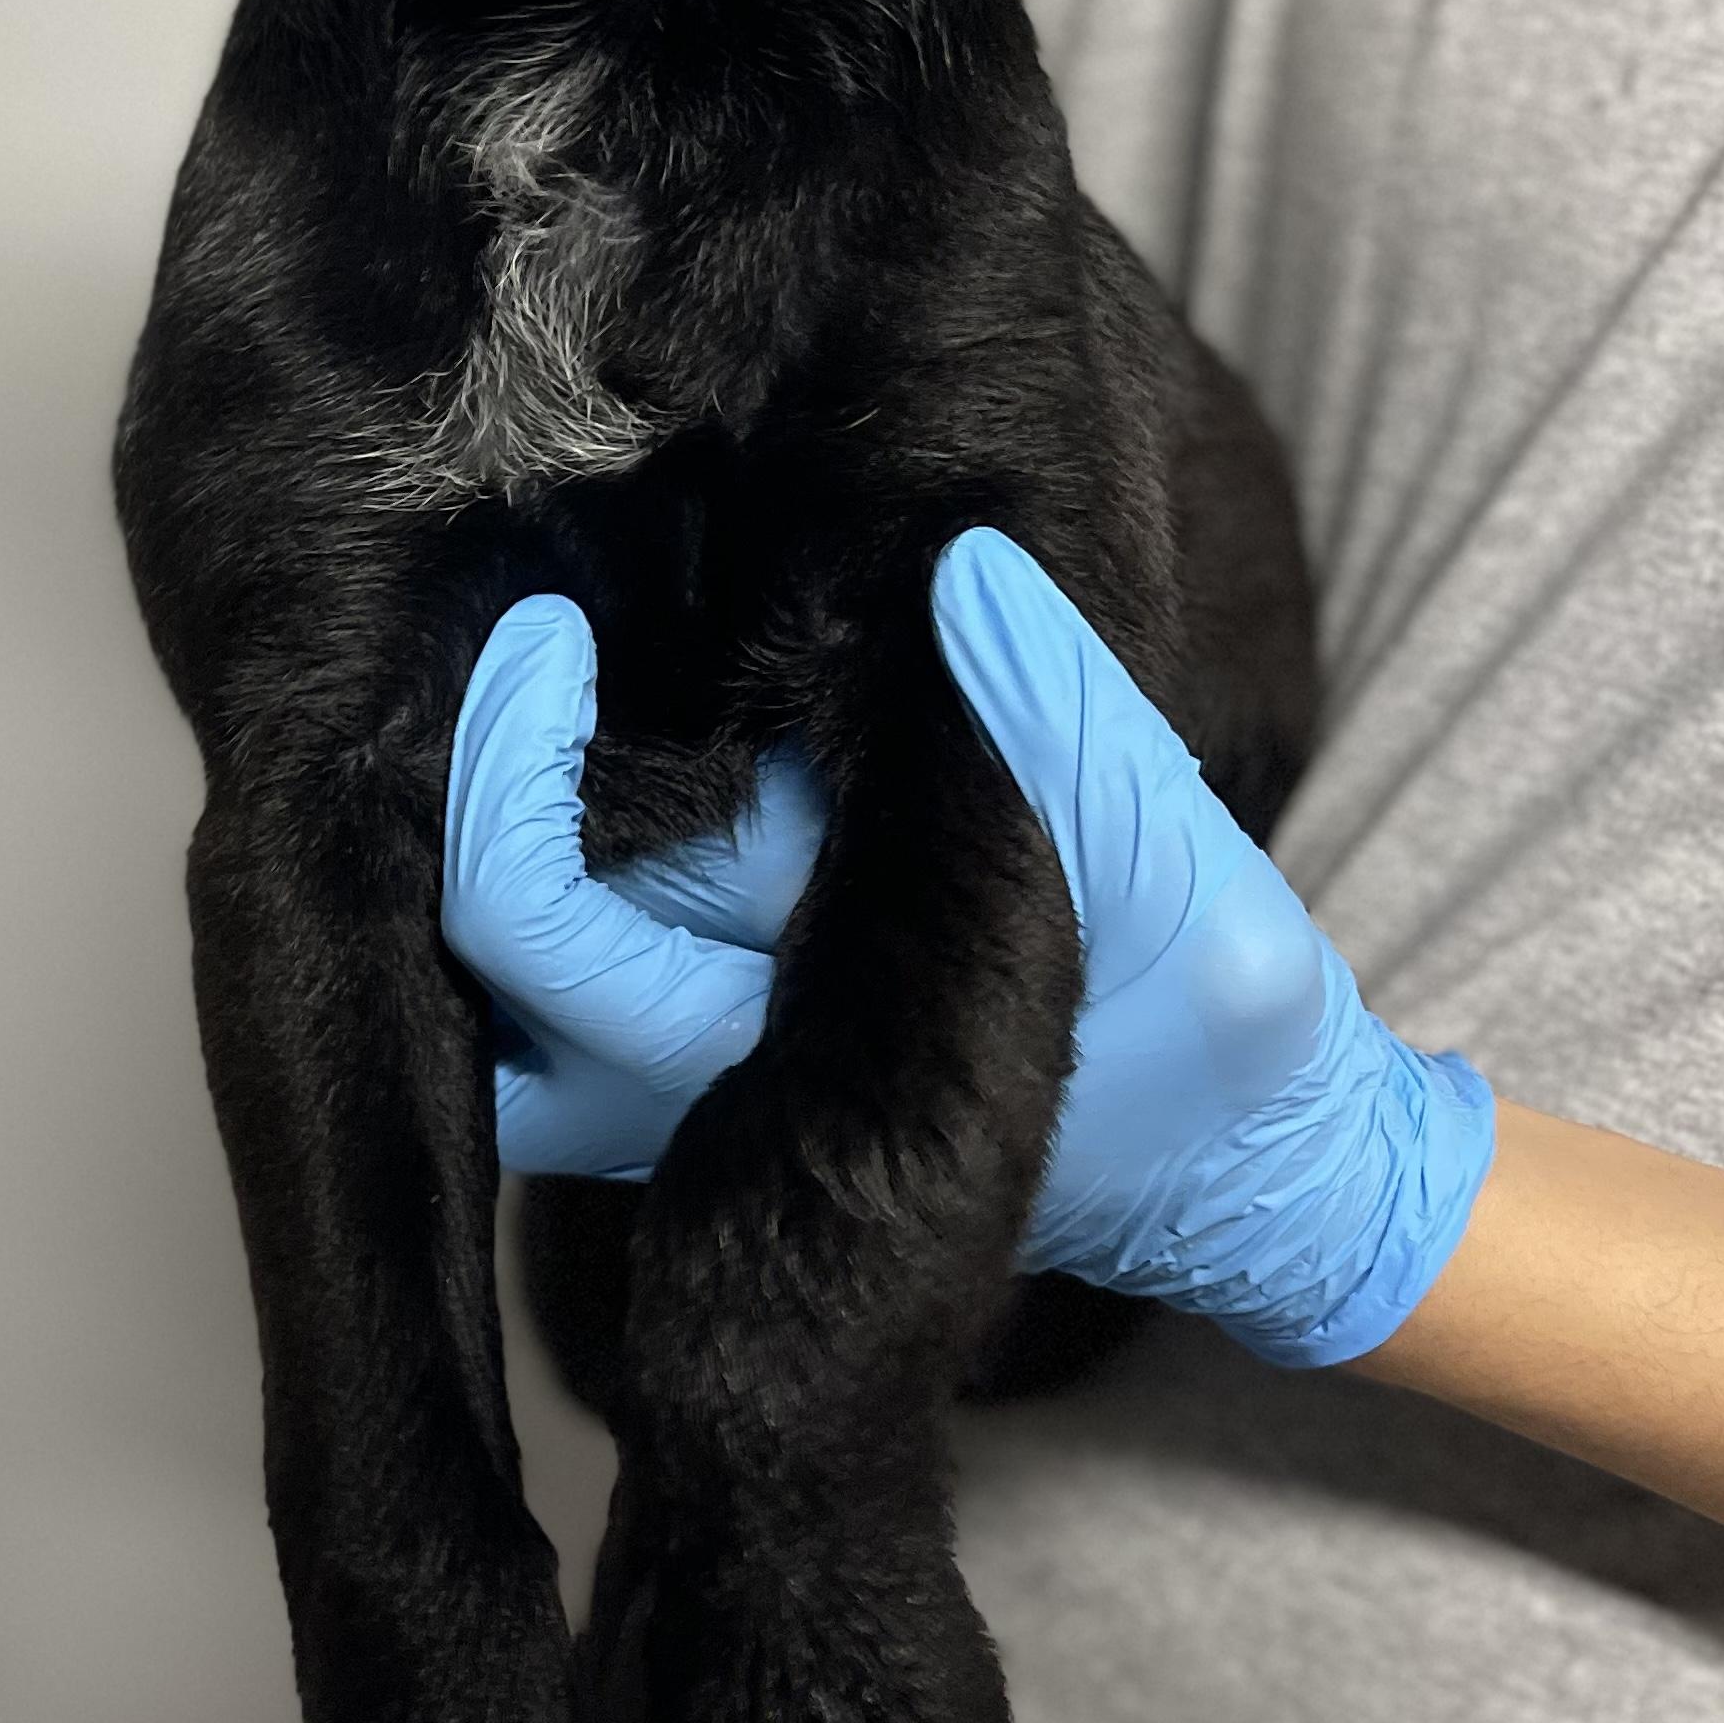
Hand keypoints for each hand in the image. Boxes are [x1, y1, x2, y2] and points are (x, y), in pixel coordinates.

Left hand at [441, 531, 1496, 1370]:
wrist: (1243, 1157)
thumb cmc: (1226, 1038)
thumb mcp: (1194, 882)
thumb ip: (1073, 733)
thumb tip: (960, 564)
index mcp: (782, 1064)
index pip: (538, 939)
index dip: (501, 777)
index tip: (548, 632)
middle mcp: (703, 1092)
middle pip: (482, 949)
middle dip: (480, 775)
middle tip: (539, 619)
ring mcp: (698, 1087)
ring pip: (495, 989)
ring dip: (496, 834)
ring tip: (554, 676)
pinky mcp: (721, 1050)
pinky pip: (561, 985)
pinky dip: (546, 870)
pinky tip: (605, 740)